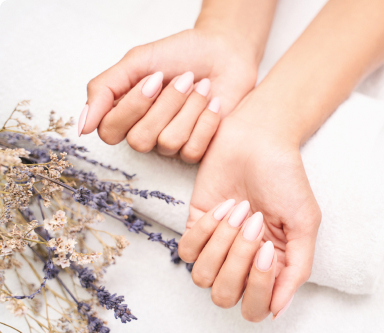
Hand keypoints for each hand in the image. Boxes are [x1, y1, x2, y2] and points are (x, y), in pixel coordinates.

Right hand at [79, 28, 258, 161]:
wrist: (223, 53)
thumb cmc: (180, 55)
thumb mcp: (137, 62)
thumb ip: (105, 90)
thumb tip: (81, 127)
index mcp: (124, 113)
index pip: (109, 131)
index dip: (133, 107)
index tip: (155, 77)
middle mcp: (145, 133)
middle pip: (140, 140)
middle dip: (166, 104)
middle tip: (185, 78)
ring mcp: (170, 145)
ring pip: (168, 143)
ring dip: (189, 109)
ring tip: (203, 86)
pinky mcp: (197, 149)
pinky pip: (193, 150)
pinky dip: (206, 121)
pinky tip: (214, 102)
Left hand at [178, 110, 320, 321]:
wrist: (259, 140)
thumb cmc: (285, 178)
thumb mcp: (304, 223)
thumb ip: (297, 269)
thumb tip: (278, 311)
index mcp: (270, 267)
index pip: (255, 307)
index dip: (257, 286)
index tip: (266, 249)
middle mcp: (242, 262)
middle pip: (225, 295)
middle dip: (237, 261)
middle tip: (254, 222)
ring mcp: (217, 246)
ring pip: (202, 276)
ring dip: (221, 242)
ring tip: (239, 210)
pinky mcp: (196, 226)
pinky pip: (187, 250)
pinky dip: (204, 229)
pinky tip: (222, 206)